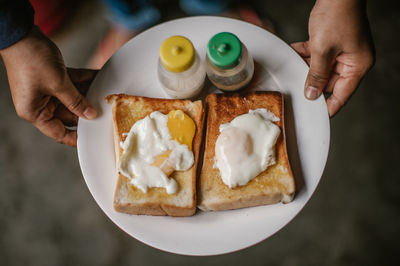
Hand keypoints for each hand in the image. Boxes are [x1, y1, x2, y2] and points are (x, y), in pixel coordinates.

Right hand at [0, 26, 97, 146]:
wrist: (21, 33)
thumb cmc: (30, 59)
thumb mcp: (58, 84)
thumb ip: (76, 101)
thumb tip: (90, 114)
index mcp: (34, 112)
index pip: (58, 132)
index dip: (76, 138)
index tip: (92, 139)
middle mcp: (40, 103)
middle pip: (69, 114)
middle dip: (87, 111)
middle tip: (105, 112)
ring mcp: (47, 90)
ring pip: (73, 98)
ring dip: (88, 94)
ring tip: (105, 94)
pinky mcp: (53, 77)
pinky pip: (72, 83)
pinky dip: (85, 80)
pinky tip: (99, 78)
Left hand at [291, 0, 374, 115]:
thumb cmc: (337, 15)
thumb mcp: (322, 50)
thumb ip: (316, 75)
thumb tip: (312, 94)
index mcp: (357, 66)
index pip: (342, 94)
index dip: (328, 106)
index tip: (316, 115)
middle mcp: (353, 60)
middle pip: (330, 82)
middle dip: (312, 81)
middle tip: (297, 84)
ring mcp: (343, 51)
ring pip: (321, 68)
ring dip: (307, 66)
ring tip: (295, 64)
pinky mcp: (334, 42)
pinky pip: (319, 55)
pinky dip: (307, 54)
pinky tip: (295, 52)